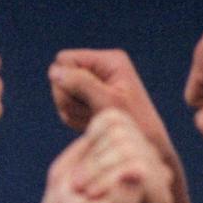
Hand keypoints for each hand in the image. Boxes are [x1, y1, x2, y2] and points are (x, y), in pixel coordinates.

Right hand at [44, 109, 173, 202]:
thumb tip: (138, 172)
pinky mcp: (131, 132)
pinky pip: (110, 120)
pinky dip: (92, 136)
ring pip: (118, 133)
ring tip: (85, 177)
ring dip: (92, 157)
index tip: (90, 197)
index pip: (138, 168)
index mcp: (159, 201)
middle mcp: (160, 174)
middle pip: (127, 149)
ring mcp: (146, 151)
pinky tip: (90, 155)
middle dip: (97, 169)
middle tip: (83, 189)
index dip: (107, 180)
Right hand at [48, 48, 172, 155]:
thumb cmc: (133, 122)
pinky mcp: (89, 99)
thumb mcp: (107, 102)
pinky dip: (75, 119)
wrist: (147, 143)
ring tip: (95, 118)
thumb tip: (54, 70)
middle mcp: (100, 68)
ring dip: (73, 111)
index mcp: (108, 60)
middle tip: (92, 111)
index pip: (65, 59)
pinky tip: (92, 122)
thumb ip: (81, 83)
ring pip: (61, 95)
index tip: (84, 97)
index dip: (65, 80)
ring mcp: (93, 84)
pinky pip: (66, 108)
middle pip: (59, 78)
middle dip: (69, 99)